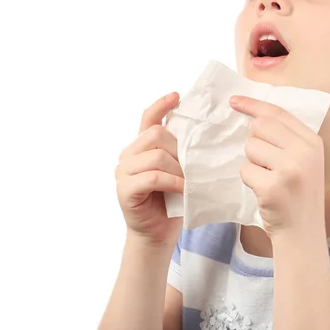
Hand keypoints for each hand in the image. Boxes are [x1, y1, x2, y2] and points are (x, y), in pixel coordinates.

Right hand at [115, 92, 183, 247]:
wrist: (158, 234)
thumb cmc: (172, 201)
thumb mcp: (180, 172)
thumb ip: (181, 153)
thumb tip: (205, 136)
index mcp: (142, 146)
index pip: (149, 117)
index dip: (162, 105)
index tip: (177, 95)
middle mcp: (129, 154)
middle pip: (156, 133)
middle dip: (180, 148)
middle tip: (192, 167)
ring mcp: (124, 171)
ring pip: (156, 154)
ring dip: (178, 168)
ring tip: (189, 181)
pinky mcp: (125, 189)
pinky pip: (153, 176)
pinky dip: (173, 182)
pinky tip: (183, 190)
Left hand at [229, 95, 325, 237]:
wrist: (303, 233)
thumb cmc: (299, 195)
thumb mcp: (305, 161)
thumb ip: (287, 138)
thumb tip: (254, 116)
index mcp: (313, 142)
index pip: (278, 113)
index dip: (253, 105)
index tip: (234, 101)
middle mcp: (305, 152)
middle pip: (261, 126)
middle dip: (254, 141)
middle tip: (264, 161)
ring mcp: (290, 169)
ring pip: (251, 147)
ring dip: (252, 163)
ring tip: (268, 178)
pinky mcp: (272, 187)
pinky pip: (245, 170)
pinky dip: (249, 180)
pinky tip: (264, 192)